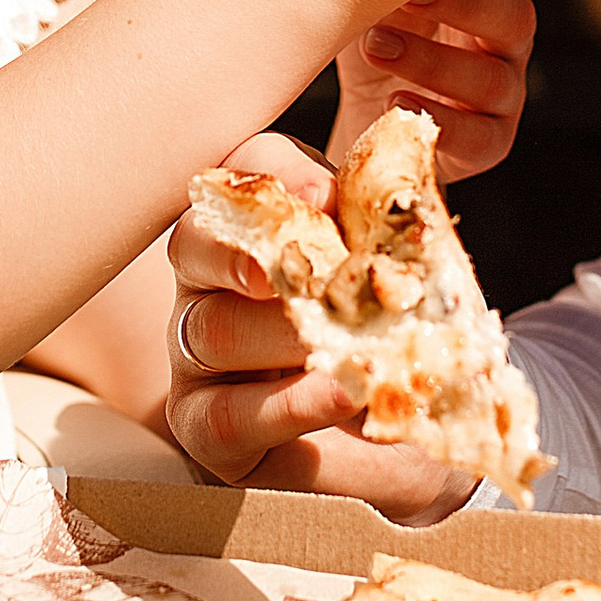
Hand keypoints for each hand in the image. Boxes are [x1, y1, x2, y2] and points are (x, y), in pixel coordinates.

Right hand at [164, 133, 480, 523]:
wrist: (403, 429)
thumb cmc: (393, 334)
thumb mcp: (401, 273)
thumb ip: (393, 231)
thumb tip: (405, 190)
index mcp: (254, 223)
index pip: (243, 171)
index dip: (278, 173)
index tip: (328, 194)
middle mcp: (208, 281)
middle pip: (194, 244)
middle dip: (251, 253)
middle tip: (309, 270)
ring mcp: (195, 356)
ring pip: (213, 331)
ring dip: (285, 338)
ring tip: (352, 349)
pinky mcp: (205, 427)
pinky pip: (228, 415)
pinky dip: (290, 405)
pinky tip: (340, 394)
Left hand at [330, 0, 538, 182]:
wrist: (365, 117)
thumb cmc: (374, 32)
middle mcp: (507, 41)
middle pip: (516, 15)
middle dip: (461, 3)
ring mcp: (504, 95)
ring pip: (493, 79)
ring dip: (432, 61)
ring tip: (375, 47)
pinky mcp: (489, 143)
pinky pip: (481, 138)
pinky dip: (440, 121)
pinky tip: (395, 103)